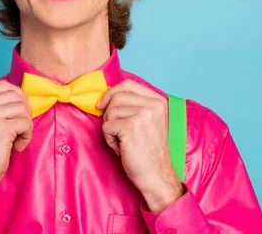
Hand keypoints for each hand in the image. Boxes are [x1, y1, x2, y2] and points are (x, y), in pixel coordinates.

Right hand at [0, 80, 32, 212]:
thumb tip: (21, 94)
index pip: (3, 85)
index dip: (17, 98)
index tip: (16, 115)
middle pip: (15, 94)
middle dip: (24, 111)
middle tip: (19, 128)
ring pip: (23, 108)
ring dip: (26, 125)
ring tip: (17, 138)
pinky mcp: (0, 129)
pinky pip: (26, 123)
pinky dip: (26, 136)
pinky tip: (17, 147)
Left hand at [97, 79, 184, 212]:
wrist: (157, 176)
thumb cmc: (150, 152)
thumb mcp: (149, 122)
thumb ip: (136, 106)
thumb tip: (108, 96)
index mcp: (159, 101)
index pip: (128, 84)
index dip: (111, 92)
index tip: (102, 105)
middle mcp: (153, 105)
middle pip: (116, 97)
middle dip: (109, 114)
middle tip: (115, 131)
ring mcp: (143, 115)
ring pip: (109, 111)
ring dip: (110, 129)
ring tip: (122, 142)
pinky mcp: (132, 127)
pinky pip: (106, 126)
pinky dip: (109, 139)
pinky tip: (121, 149)